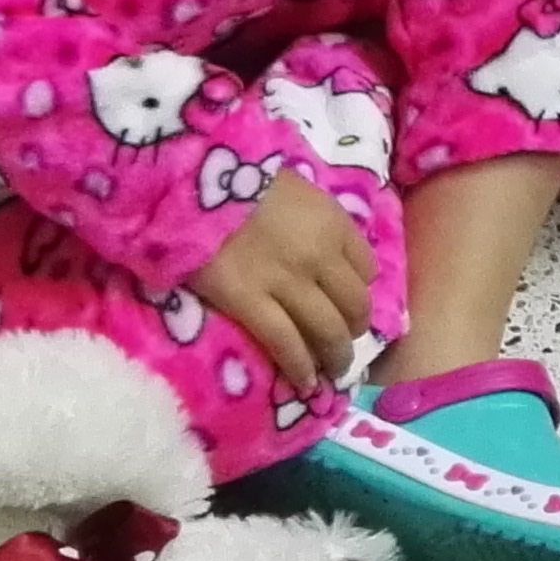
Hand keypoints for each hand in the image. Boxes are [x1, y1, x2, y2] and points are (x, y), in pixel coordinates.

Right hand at [194, 169, 375, 393]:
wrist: (193, 180)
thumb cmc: (239, 177)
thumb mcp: (295, 189)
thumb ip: (316, 219)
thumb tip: (327, 247)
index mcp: (333, 224)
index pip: (366, 268)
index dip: (359, 290)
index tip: (350, 303)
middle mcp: (320, 257)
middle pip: (353, 306)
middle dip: (354, 330)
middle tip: (345, 344)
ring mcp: (287, 282)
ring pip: (326, 330)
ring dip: (335, 356)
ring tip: (332, 372)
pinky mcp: (250, 302)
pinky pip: (285, 343)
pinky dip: (299, 367)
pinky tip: (304, 383)